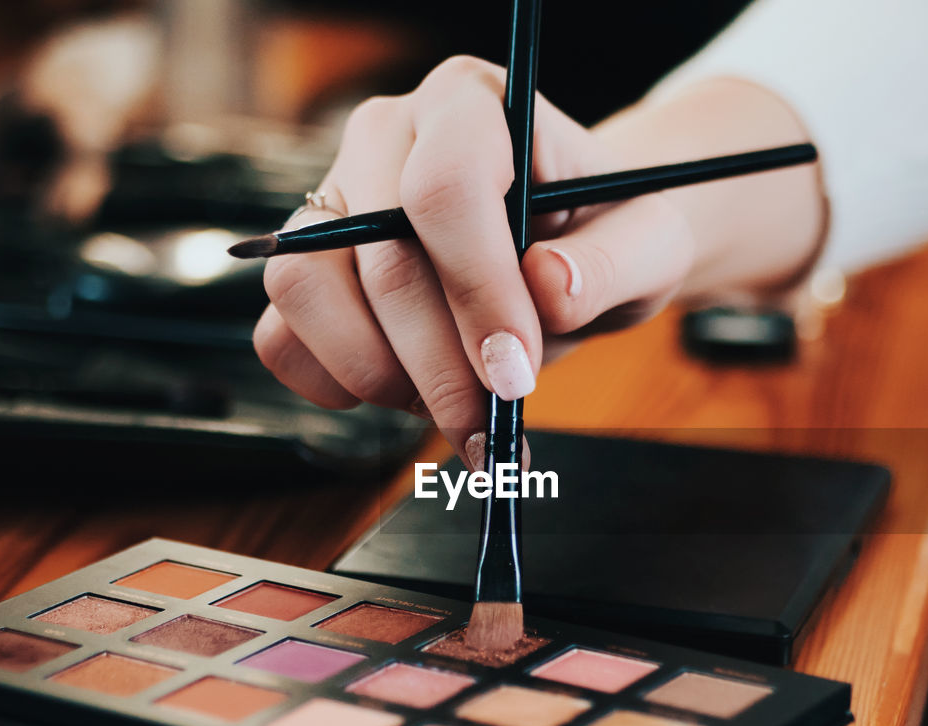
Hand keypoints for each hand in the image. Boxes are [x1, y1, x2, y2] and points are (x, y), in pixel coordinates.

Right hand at [253, 56, 695, 466]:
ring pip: (306, 293)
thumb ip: (611, 263)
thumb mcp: (646, 246)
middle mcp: (387, 138)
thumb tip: (547, 285)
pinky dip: (337, 384)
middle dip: (441, 365)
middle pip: (379, 259)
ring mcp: (333, 202)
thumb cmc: (605, 235)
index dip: (477, 291)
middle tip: (490, 421)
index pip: (444, 189)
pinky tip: (405, 392)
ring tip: (454, 405)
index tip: (515, 370)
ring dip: (381, 375)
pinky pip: (281, 336)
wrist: (573, 251)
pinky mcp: (307, 267)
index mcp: (471, 103)